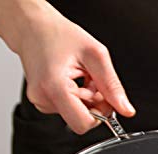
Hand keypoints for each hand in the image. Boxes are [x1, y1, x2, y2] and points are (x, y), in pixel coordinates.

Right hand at [16, 5, 134, 133]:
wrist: (32, 26)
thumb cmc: (58, 34)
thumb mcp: (95, 55)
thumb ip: (112, 86)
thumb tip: (125, 109)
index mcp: (55, 87)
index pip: (83, 124)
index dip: (100, 115)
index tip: (104, 99)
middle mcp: (44, 99)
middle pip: (81, 121)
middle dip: (94, 105)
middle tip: (93, 82)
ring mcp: (41, 102)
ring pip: (76, 115)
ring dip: (86, 99)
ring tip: (81, 76)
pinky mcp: (42, 102)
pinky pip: (68, 109)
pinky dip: (77, 97)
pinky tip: (73, 80)